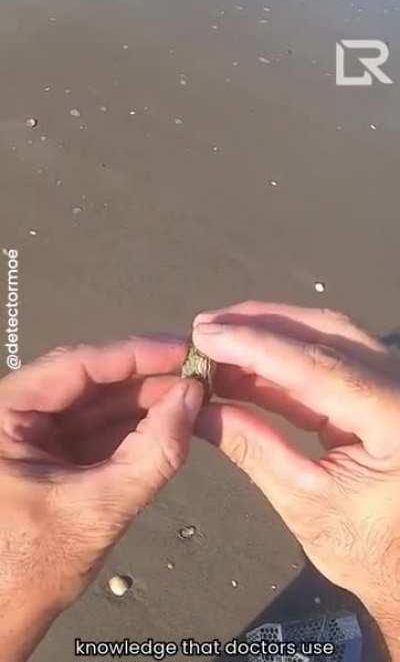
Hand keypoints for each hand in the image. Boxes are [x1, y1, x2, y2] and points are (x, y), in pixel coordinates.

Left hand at [0, 337, 202, 661]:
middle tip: (196, 372)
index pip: (76, 365)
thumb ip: (151, 454)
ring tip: (191, 395)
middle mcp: (17, 416)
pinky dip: (135, 427)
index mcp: (3, 416)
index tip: (180, 349)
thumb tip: (192, 400)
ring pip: (98, 404)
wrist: (2, 618)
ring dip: (145, 401)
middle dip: (146, 378)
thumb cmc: (25, 570)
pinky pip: (100, 431)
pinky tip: (170, 421)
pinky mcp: (54, 456)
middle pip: (90, 381)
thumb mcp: (95, 509)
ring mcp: (36, 436)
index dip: (134, 354)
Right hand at [193, 301, 399, 657]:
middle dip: (259, 326)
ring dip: (267, 336)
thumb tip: (199, 410)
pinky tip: (241, 365)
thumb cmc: (368, 549)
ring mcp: (392, 384)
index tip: (206, 335)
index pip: (319, 367)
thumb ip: (254, 449)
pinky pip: (326, 361)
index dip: (256, 347)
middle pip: (326, 334)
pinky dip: (280, 361)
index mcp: (396, 418)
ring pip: (326, 337)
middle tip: (204, 330)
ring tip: (214, 342)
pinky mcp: (376, 390)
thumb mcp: (305, 503)